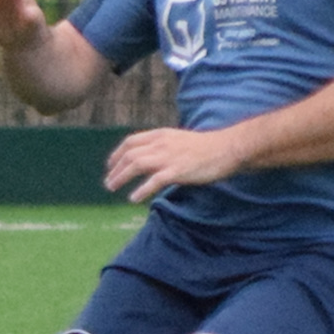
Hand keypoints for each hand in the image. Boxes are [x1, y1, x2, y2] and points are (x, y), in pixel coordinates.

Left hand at [103, 126, 244, 202]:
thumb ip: (163, 146)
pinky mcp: (177, 171)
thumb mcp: (179, 140)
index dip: (117, 154)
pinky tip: (133, 198)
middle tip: (108, 183)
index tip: (110, 165)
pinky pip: (154, 181)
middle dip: (115, 169)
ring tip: (111, 188)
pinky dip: (141, 190)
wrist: (226, 148)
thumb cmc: (205, 147)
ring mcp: (169, 157)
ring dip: (121, 177)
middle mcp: (161, 144)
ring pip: (136, 164)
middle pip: (129, 154)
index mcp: (161, 135)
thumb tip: (151, 157)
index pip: (131, 142)